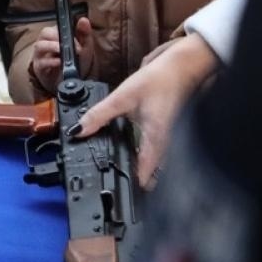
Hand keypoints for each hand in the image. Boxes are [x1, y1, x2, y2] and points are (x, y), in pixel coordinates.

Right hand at [29, 17, 93, 91]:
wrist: (70, 80)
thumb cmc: (74, 61)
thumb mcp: (84, 47)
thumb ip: (84, 33)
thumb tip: (84, 20)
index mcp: (56, 34)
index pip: (57, 26)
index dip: (66, 31)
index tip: (78, 40)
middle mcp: (46, 42)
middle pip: (45, 33)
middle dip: (58, 38)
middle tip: (73, 47)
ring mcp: (41, 55)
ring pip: (40, 46)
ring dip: (52, 47)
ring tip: (63, 52)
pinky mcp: (39, 67)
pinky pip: (41, 62)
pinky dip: (50, 62)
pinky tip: (59, 62)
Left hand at [72, 34, 220, 187]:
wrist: (183, 67)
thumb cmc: (159, 81)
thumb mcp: (122, 97)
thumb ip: (99, 115)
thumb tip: (78, 131)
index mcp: (155, 143)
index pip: (143, 178)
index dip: (129, 189)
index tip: (113, 193)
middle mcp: (164, 148)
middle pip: (150, 177)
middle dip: (132, 183)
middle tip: (111, 184)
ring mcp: (167, 141)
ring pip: (152, 166)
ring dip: (137, 170)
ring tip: (116, 170)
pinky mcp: (164, 133)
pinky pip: (153, 153)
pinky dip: (141, 156)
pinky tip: (128, 150)